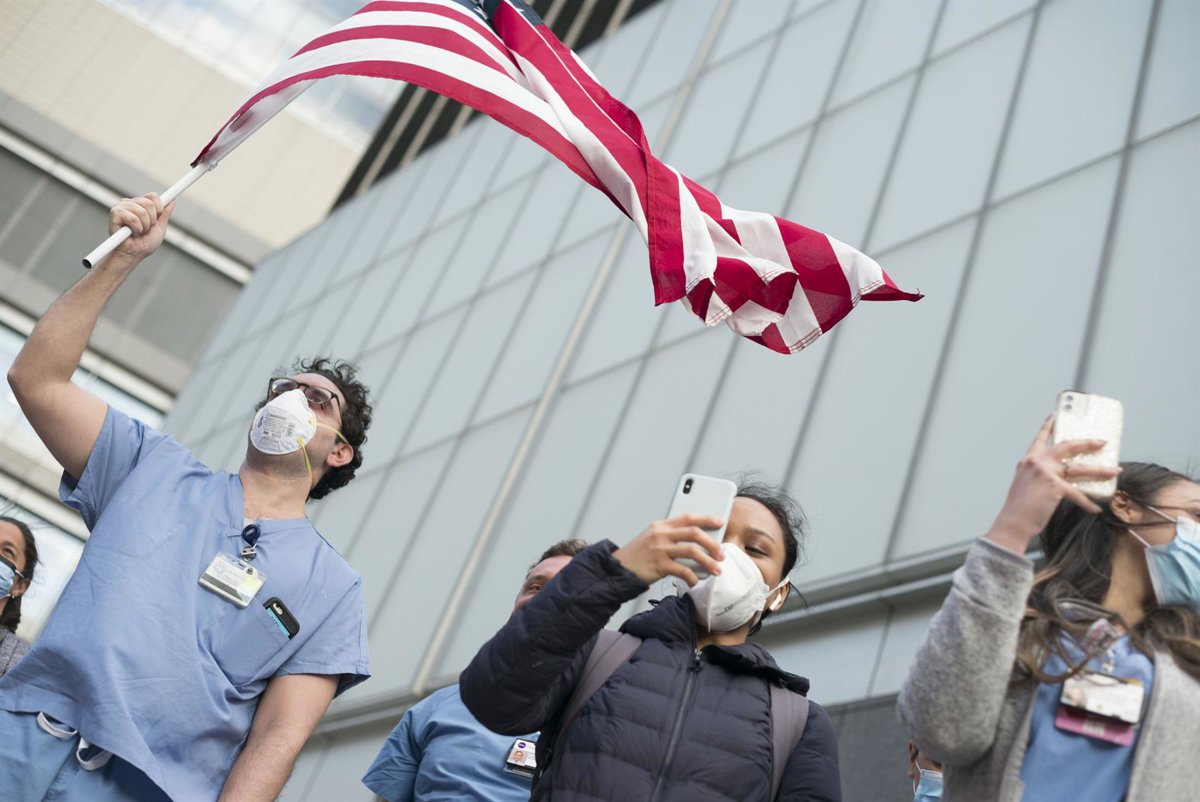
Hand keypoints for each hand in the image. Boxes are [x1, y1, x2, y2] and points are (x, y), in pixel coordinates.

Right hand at [109, 194, 174, 264]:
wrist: (133, 254)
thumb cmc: (145, 243)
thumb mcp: (159, 227)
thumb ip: (165, 213)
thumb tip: (173, 200)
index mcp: (139, 204)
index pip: (153, 196)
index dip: (159, 208)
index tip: (156, 221)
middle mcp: (129, 203)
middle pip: (149, 203)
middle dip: (151, 221)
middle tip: (144, 229)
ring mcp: (121, 207)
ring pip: (141, 211)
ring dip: (144, 227)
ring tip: (137, 232)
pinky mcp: (115, 213)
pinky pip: (133, 218)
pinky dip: (136, 229)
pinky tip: (130, 233)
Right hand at [613, 514, 724, 586]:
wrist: (619, 567)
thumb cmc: (638, 554)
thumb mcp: (652, 537)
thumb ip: (671, 535)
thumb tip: (697, 542)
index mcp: (661, 525)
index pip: (688, 517)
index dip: (706, 518)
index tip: (720, 522)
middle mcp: (661, 534)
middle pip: (694, 533)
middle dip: (712, 544)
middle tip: (721, 554)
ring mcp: (660, 549)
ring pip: (692, 551)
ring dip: (708, 561)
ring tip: (716, 570)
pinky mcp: (659, 565)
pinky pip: (682, 570)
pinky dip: (693, 577)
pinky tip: (696, 582)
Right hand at [985, 416, 1120, 554]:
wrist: (1013, 522)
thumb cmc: (1019, 507)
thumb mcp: (1026, 485)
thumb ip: (1041, 476)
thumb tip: (1064, 478)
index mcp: (1028, 461)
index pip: (1040, 439)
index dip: (1048, 426)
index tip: (1055, 416)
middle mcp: (1036, 462)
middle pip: (1067, 446)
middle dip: (1087, 443)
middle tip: (1102, 442)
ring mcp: (1045, 472)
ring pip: (1079, 468)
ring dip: (1100, 470)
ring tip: (1115, 471)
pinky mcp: (1055, 486)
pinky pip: (1078, 494)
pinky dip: (1088, 503)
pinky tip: (1096, 508)